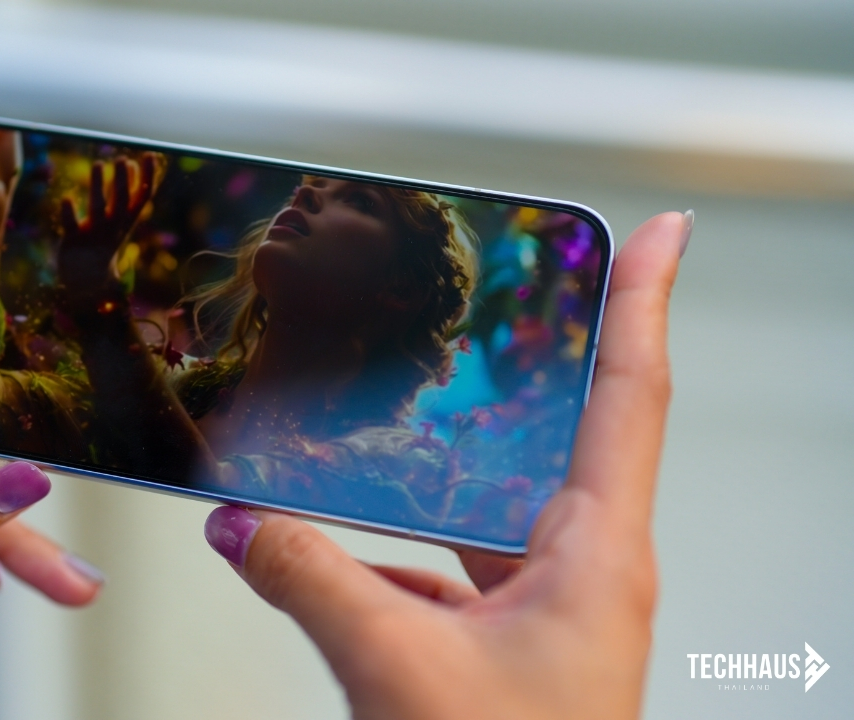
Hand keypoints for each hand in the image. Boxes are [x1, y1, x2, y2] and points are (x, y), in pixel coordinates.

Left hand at [57, 153, 157, 292]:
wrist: (90, 279)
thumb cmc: (105, 240)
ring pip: (98, 209)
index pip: (143, 197)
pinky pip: (71, 226)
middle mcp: (113, 226)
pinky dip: (69, 213)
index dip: (148, 177)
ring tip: (98, 164)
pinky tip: (67, 199)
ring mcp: (94, 233)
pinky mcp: (73, 241)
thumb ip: (126, 193)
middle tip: (122, 160)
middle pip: (122, 202)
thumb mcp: (120, 219)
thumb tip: (132, 164)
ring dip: (98, 187)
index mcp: (127, 220)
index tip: (149, 155)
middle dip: (123, 181)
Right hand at [203, 212, 689, 718]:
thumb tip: (241, 522)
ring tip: (374, 423)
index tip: (661, 230)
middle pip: (554, 432)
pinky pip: (441, 565)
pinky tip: (325, 545)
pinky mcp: (496, 641)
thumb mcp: (398, 669)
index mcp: (597, 557)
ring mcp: (537, 608)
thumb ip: (311, 580)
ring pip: (482, 505)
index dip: (644, 301)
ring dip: (430, 469)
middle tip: (492, 298)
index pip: (629, 396)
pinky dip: (386, 550)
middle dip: (521, 365)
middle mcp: (579, 570)